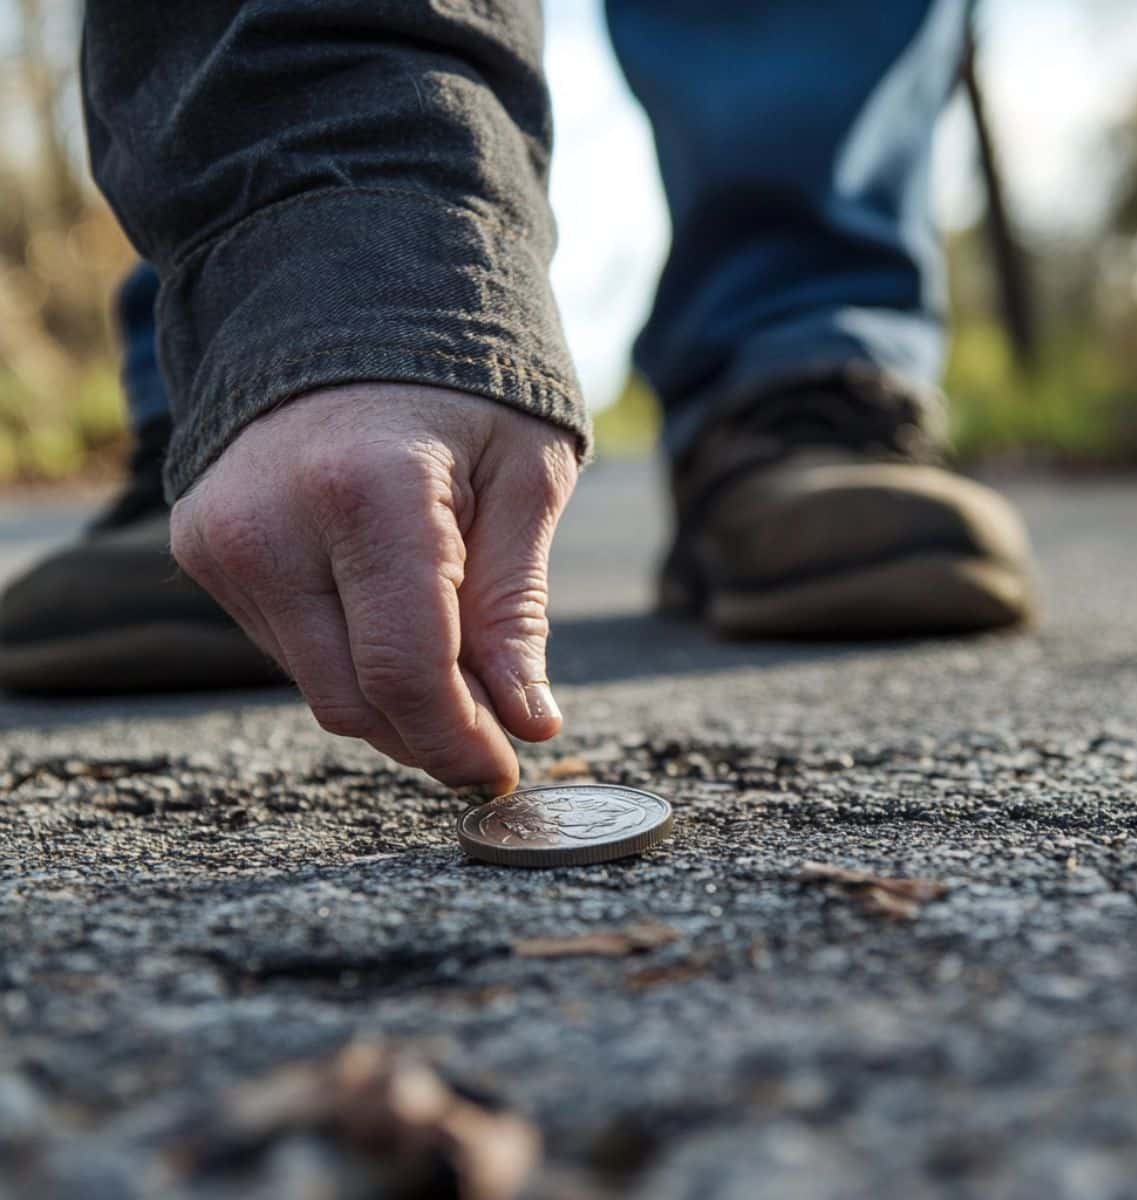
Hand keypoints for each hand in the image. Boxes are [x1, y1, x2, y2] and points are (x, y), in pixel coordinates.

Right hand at [170, 384, 578, 793]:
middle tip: (491, 728)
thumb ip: (515, 609)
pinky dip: (348, 657)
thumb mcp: (525, 480)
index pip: (406, 672)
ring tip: (449, 650)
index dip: (459, 741)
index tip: (503, 768)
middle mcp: (272, 523)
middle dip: (429, 733)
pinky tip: (386, 610)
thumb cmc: (464, 391)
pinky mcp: (202, 549)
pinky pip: (288, 650)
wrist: (352, 309)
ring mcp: (223, 539)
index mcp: (368, 494)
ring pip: (318, 687)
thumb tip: (526, 723)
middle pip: (353, 700)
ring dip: (391, 696)